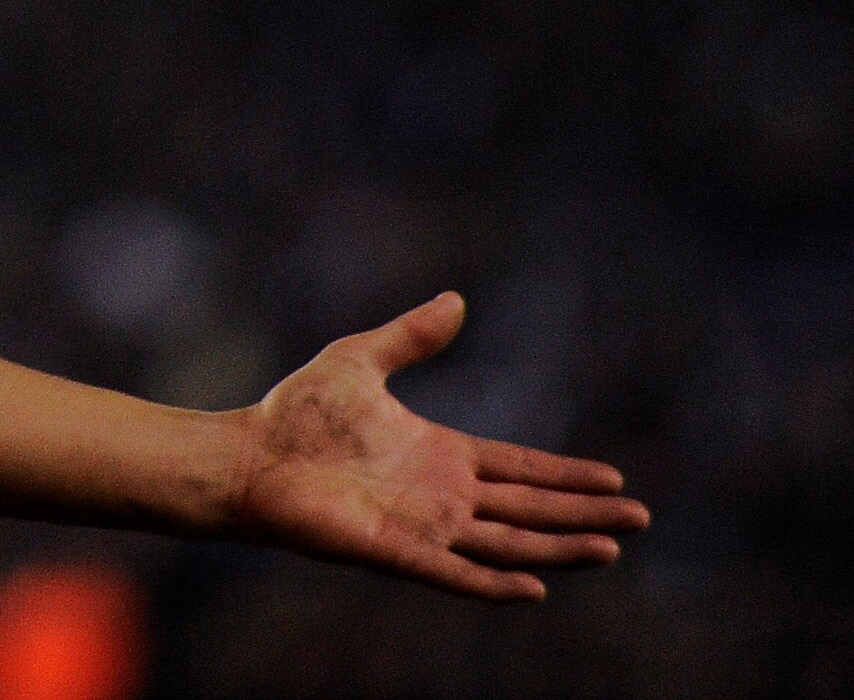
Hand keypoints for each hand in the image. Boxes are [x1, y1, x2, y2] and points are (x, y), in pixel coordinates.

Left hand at [229, 291, 646, 599]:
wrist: (248, 453)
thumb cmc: (297, 412)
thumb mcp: (360, 360)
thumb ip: (410, 337)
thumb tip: (456, 299)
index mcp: (440, 454)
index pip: (520, 468)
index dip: (566, 475)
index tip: (616, 480)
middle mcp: (442, 496)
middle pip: (529, 509)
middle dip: (583, 515)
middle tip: (640, 520)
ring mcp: (423, 526)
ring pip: (507, 543)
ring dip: (557, 549)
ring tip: (608, 550)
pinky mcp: (395, 550)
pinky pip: (454, 573)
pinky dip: (493, 582)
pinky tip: (534, 587)